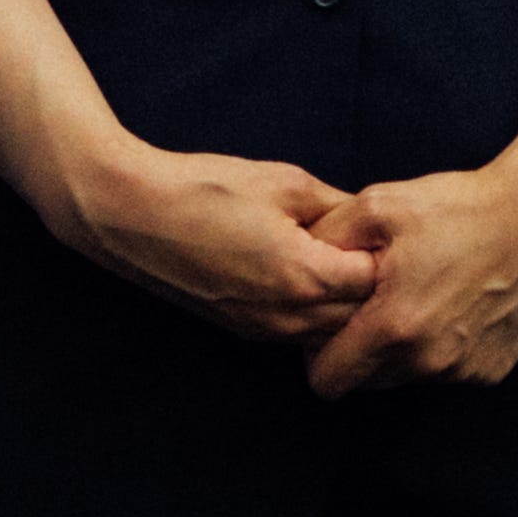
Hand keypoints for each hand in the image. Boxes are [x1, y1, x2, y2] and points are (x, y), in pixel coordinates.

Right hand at [56, 135, 384, 346]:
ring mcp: (263, 330)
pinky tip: (310, 278)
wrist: (131, 215)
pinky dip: (315, 314)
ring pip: (330, 333)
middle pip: (360, 317)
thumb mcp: (286, 183)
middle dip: (373, 288)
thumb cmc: (206, 189)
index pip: (376, 282)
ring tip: (344, 263)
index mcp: (306, 277)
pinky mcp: (242, 330)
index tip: (386, 230)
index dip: (386, 254)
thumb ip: (338, 207)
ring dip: (345, 306)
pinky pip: (298, 333)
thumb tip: (372, 221)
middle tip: (376, 250)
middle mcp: (289, 317)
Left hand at [304, 115, 517, 399]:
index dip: (318, 354)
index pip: (328, 380)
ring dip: (402, 350)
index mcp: (393, 327)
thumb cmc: (459, 206)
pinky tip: (455, 305)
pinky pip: (448, 372)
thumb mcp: (378, 205)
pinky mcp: (492, 370)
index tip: (330, 326)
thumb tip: (296, 269)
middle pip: (366, 382)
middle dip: (359, 352)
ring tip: (419, 297)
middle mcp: (428, 361)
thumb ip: (327, 240)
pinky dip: (442, 349)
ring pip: (407, 378)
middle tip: (375, 304)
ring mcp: (464, 370)